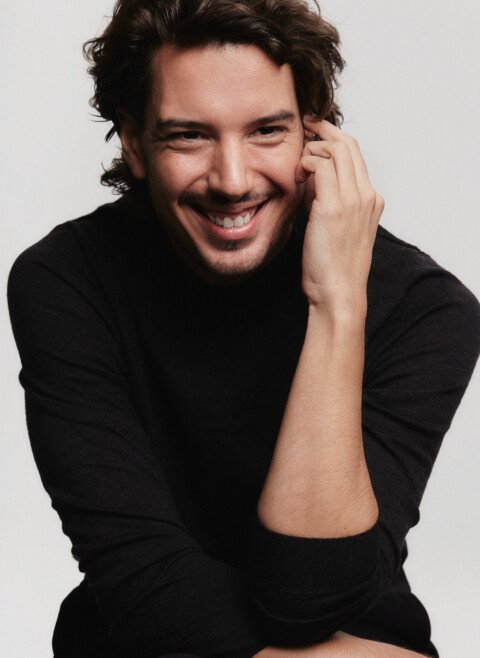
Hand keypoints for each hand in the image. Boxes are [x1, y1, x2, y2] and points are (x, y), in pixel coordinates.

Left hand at [296, 118, 384, 314]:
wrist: (339, 293)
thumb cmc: (333, 268)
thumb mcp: (335, 229)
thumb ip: (327, 203)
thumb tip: (308, 184)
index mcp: (371, 200)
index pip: (356, 155)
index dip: (334, 139)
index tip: (315, 135)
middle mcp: (367, 195)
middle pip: (349, 145)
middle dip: (324, 131)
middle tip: (304, 128)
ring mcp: (354, 200)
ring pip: (337, 150)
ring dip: (313, 148)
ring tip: (297, 158)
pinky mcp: (335, 208)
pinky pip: (321, 166)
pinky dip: (306, 163)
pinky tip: (295, 177)